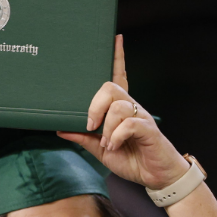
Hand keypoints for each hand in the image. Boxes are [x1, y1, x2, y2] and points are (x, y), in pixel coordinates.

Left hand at [57, 34, 189, 189]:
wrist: (155, 177)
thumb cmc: (132, 160)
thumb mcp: (101, 151)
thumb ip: (84, 138)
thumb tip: (60, 129)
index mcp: (120, 109)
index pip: (118, 77)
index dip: (117, 58)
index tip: (115, 38)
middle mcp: (131, 108)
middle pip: (110, 87)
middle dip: (94, 106)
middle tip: (90, 126)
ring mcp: (141, 117)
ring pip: (118, 106)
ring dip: (107, 128)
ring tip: (107, 145)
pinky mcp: (149, 129)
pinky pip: (129, 124)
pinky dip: (117, 136)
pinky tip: (115, 146)